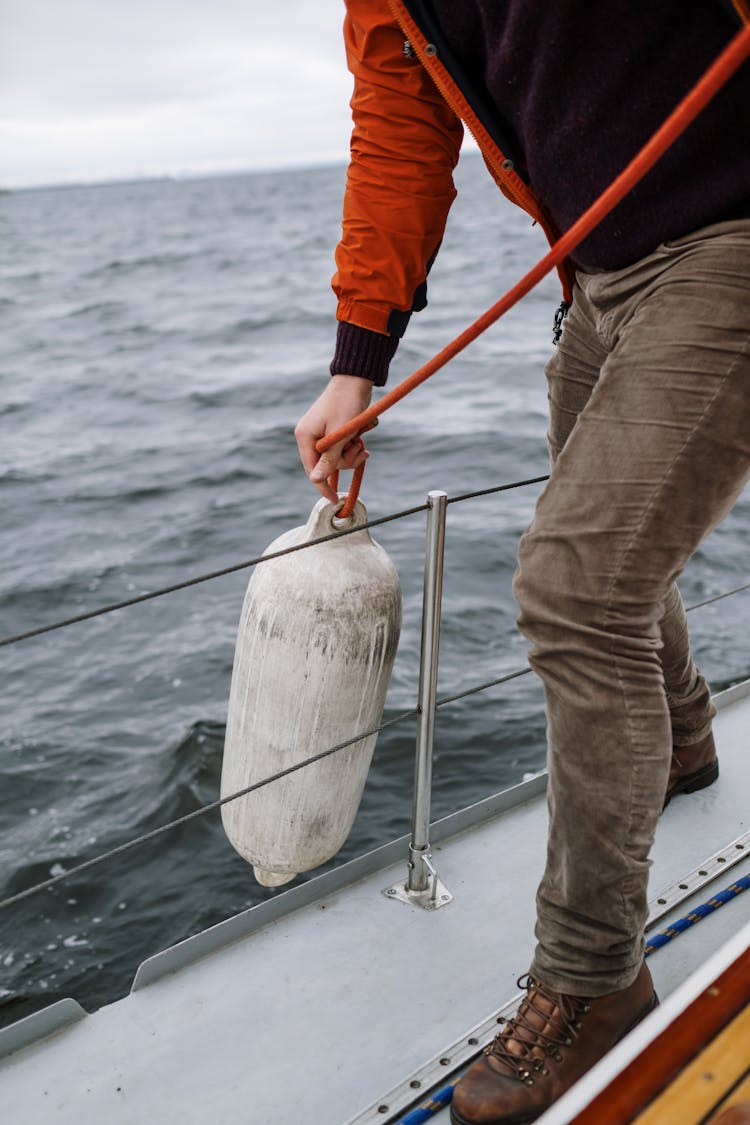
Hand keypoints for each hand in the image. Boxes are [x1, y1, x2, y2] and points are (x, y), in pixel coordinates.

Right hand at [295, 375, 373, 502]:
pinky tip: (361, 442)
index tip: (334, 500)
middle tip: (358, 450)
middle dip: (344, 462)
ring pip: (336, 459)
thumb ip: (328, 459)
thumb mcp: (340, 435)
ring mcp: (321, 434)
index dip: (322, 486)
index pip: (311, 470)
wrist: (356, 381)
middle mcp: (309, 437)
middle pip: (325, 465)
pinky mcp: (332, 432)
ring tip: (361, 443)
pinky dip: (352, 449)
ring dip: (351, 455)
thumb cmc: (347, 405)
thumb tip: (315, 481)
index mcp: (305, 437)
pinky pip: (341, 449)